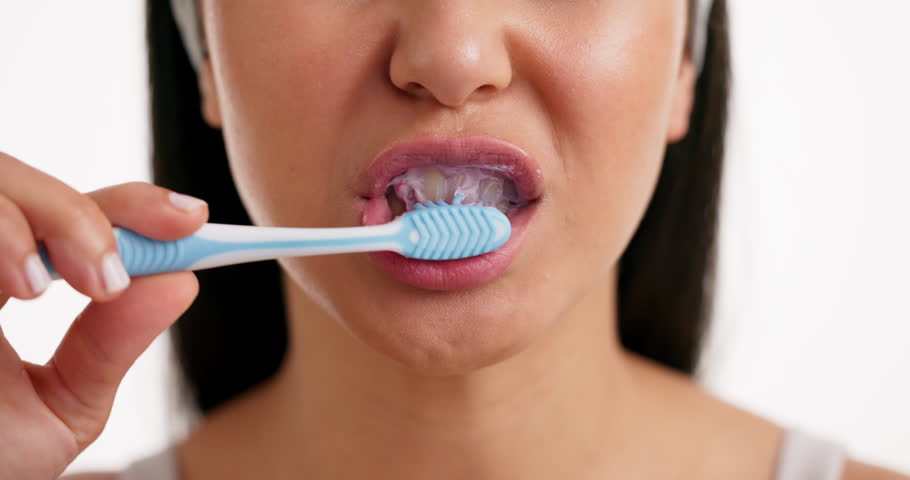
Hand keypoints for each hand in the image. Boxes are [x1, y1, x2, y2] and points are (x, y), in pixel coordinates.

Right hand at [0, 152, 206, 478]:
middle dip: (82, 213)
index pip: (73, 215)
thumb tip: (181, 282)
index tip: (191, 220)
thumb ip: (111, 347)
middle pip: (21, 181)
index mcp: (5, 279)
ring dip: (35, 221)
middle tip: (110, 275)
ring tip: (52, 288)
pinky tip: (16, 286)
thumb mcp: (60, 409)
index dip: (135, 206)